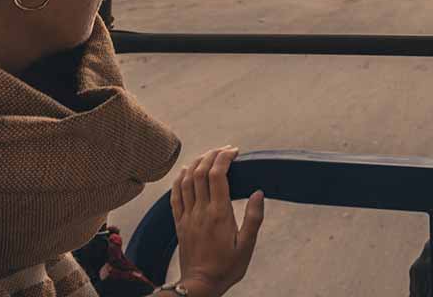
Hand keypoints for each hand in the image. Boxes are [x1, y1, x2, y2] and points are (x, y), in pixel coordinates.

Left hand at [170, 146, 264, 296]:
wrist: (200, 285)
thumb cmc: (227, 267)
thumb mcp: (247, 245)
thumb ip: (254, 218)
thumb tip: (258, 193)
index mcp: (219, 213)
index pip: (217, 175)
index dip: (224, 158)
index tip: (234, 151)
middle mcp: (201, 211)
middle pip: (200, 172)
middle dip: (212, 155)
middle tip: (224, 150)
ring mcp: (187, 216)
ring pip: (186, 181)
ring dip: (196, 163)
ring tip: (208, 155)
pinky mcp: (179, 223)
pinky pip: (175, 195)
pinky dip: (179, 179)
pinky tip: (185, 172)